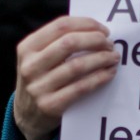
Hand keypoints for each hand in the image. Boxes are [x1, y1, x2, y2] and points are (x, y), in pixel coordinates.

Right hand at [14, 15, 119, 139]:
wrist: (27, 115)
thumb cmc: (40, 80)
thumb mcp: (37, 57)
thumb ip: (58, 42)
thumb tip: (96, 30)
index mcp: (27, 47)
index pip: (60, 26)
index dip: (86, 24)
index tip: (103, 30)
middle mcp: (30, 65)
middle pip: (70, 43)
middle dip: (95, 40)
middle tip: (109, 44)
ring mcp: (39, 87)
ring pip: (77, 66)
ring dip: (101, 59)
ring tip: (113, 57)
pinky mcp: (50, 105)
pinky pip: (80, 87)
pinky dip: (99, 78)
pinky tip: (109, 73)